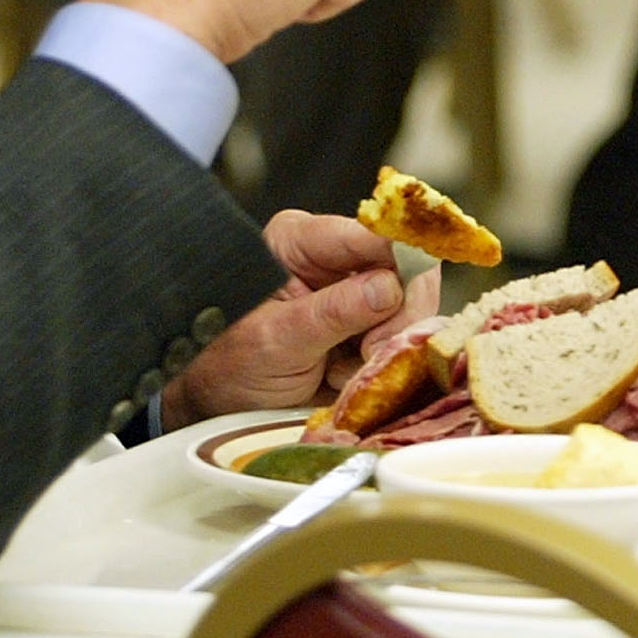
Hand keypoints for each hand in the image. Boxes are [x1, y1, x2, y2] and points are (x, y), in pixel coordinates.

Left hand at [167, 210, 413, 422]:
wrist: (223, 405)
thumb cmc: (231, 365)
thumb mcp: (275, 340)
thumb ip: (330, 313)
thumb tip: (388, 287)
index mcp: (300, 240)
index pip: (372, 233)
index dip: (399, 263)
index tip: (397, 305)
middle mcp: (334, 256)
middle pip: (407, 266)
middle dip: (398, 315)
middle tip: (368, 352)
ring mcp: (355, 289)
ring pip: (413, 302)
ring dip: (390, 343)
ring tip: (345, 369)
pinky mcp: (368, 323)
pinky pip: (406, 332)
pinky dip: (388, 359)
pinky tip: (348, 373)